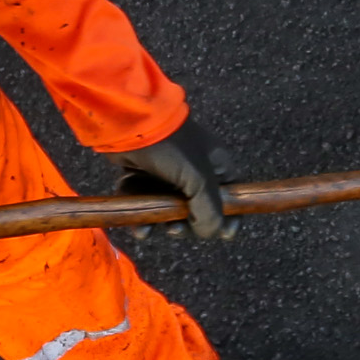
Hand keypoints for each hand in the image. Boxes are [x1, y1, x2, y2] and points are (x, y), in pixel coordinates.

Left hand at [109, 116, 233, 240]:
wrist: (129, 124)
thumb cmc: (171, 148)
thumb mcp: (198, 179)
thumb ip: (210, 211)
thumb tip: (211, 233)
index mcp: (215, 165)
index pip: (230, 197)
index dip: (228, 217)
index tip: (221, 234)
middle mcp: (194, 170)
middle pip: (197, 208)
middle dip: (186, 224)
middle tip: (175, 229)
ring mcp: (167, 173)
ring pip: (168, 208)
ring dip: (160, 222)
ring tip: (149, 229)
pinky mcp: (141, 175)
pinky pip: (145, 201)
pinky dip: (141, 213)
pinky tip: (136, 223)